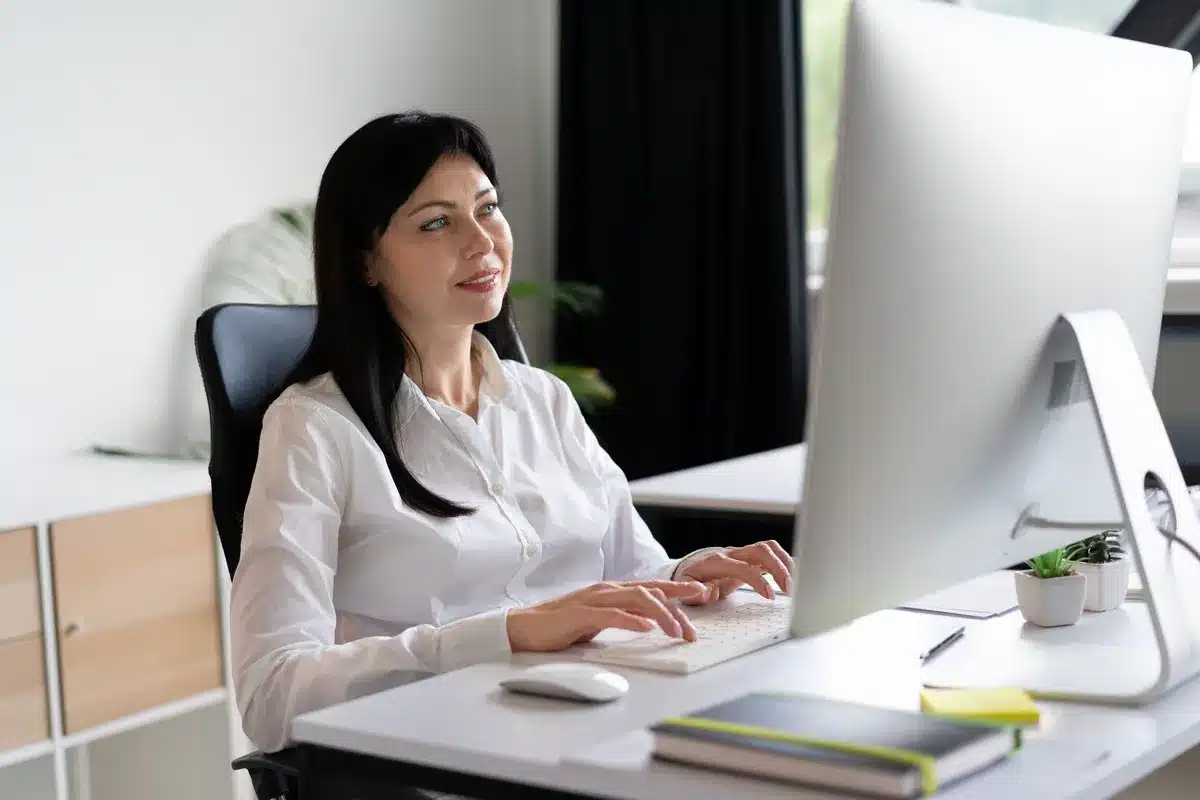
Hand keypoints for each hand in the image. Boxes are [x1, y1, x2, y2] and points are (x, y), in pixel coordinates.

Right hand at [506, 580, 708, 652]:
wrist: (523, 629)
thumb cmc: (560, 626)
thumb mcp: (598, 621)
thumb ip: (621, 617)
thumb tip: (647, 624)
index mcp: (612, 591)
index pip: (651, 587)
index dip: (677, 589)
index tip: (701, 593)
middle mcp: (606, 590)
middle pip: (651, 591)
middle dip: (677, 608)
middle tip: (692, 630)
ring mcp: (593, 600)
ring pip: (636, 599)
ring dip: (660, 615)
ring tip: (676, 631)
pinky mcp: (580, 614)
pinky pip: (611, 614)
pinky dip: (631, 620)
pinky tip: (646, 627)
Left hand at [677, 540, 793, 603]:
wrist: (691, 566)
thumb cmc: (691, 579)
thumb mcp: (686, 588)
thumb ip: (694, 591)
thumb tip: (704, 592)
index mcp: (717, 562)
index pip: (743, 567)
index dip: (758, 580)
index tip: (770, 596)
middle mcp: (732, 554)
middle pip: (760, 550)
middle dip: (778, 567)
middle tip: (789, 588)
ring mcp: (742, 554)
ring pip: (768, 548)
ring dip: (784, 563)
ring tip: (794, 584)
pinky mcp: (750, 558)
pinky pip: (771, 553)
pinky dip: (784, 562)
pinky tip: (794, 576)